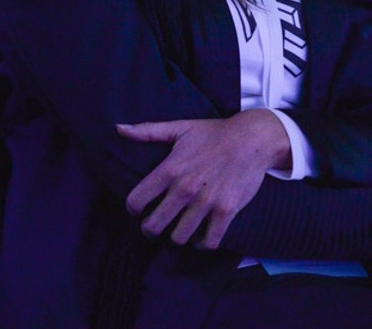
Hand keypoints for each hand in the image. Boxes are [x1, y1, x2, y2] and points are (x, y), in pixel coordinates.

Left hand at [117, 110, 290, 249]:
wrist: (254, 138)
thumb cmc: (215, 133)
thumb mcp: (180, 127)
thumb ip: (148, 131)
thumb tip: (118, 128)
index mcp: (170, 169)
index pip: (136, 201)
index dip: (134, 208)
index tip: (140, 208)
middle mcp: (185, 188)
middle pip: (153, 227)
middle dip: (151, 228)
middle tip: (157, 224)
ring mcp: (206, 202)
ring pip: (178, 237)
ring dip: (178, 235)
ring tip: (180, 227)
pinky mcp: (226, 211)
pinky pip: (208, 242)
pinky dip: (203, 243)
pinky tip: (201, 235)